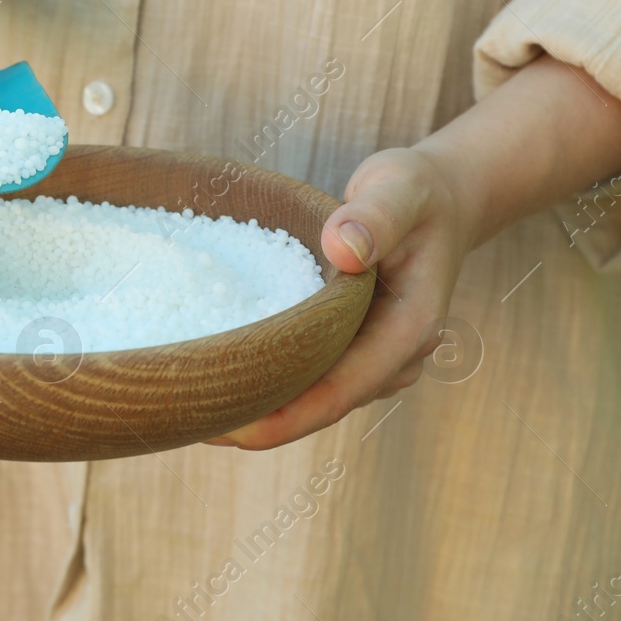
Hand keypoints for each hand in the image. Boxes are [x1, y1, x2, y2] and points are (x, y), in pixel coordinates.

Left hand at [209, 147, 472, 448]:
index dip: (286, 417)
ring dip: (257, 407)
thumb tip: (342, 251)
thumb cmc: (414, 192)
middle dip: (258, 422)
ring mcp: (374, 359)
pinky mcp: (352, 350)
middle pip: (319, 407)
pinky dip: (265, 380)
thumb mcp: (399, 189)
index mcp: (409, 330)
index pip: (343, 390)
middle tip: (184, 422)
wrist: (436, 201)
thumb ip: (375, 216)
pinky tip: (213, 377)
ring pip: (310, 399)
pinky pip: (306, 376)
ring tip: (187, 407)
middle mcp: (395, 358)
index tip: (232, 431)